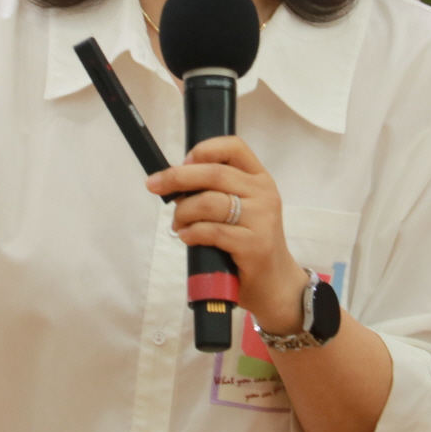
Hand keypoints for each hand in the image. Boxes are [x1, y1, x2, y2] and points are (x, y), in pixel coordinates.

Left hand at [147, 136, 306, 334]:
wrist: (276, 284)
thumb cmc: (250, 243)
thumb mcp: (241, 209)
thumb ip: (217, 191)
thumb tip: (174, 182)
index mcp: (260, 179)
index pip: (235, 147)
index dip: (205, 150)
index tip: (184, 161)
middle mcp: (264, 194)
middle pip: (214, 173)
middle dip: (177, 178)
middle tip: (154, 185)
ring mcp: (262, 219)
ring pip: (209, 202)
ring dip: (183, 212)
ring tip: (178, 224)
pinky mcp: (254, 245)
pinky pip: (212, 231)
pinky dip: (192, 233)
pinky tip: (187, 237)